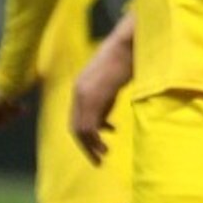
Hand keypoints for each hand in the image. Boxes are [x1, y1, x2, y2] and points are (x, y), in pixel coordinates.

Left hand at [69, 40, 134, 165]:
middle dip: (85, 145)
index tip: (96, 146)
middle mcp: (79, 91)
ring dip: (91, 146)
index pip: (76, 118)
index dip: (84, 135)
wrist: (128, 43)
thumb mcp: (111, 83)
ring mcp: (85, 94)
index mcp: (81, 87)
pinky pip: (90, 125)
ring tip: (103, 156)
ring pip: (81, 129)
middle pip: (75, 127)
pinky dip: (97, 139)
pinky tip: (107, 144)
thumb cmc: (125, 58)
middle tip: (96, 159)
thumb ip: (104, 101)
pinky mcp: (94, 96)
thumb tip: (103, 123)